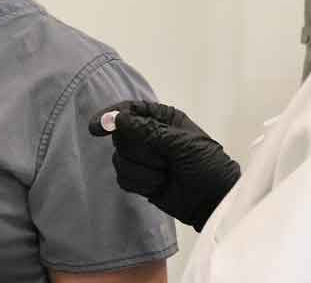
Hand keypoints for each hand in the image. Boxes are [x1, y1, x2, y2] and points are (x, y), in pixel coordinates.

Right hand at [89, 100, 240, 231]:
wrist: (214, 201)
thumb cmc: (206, 165)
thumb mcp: (181, 144)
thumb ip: (147, 130)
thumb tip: (116, 118)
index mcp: (163, 118)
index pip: (130, 110)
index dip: (111, 116)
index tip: (97, 127)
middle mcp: (150, 135)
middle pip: (121, 136)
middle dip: (139, 151)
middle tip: (163, 159)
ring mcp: (144, 159)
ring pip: (121, 159)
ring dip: (143, 170)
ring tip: (165, 174)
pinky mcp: (140, 180)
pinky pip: (123, 177)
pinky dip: (140, 183)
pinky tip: (158, 185)